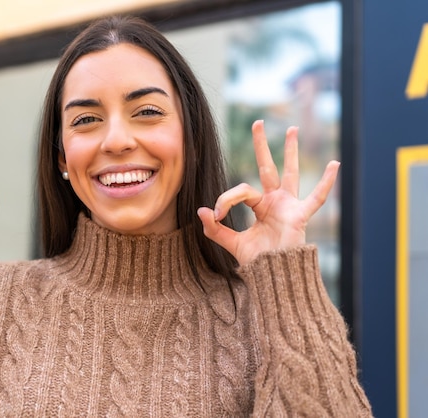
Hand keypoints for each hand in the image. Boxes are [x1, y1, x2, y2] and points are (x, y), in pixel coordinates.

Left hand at [197, 120, 339, 264]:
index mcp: (260, 206)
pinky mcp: (299, 215)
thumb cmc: (258, 261)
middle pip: (267, 167)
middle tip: (257, 123)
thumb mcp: (232, 243)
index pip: (241, 190)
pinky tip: (334, 164)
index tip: (215, 213)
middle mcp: (275, 201)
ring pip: (289, 173)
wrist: (274, 277)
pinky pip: (316, 197)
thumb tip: (201, 211)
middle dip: (261, 145)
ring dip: (290, 151)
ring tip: (292, 130)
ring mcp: (289, 205)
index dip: (225, 199)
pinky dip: (326, 182)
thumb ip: (215, 230)